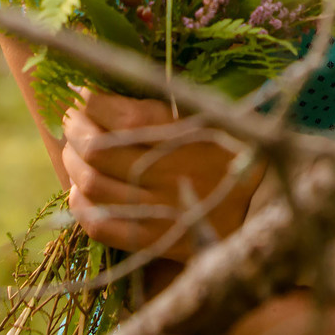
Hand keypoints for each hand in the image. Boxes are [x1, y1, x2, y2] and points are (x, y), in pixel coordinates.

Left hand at [60, 90, 263, 261]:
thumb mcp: (206, 116)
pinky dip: (80, 206)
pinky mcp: (154, 242)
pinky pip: (101, 225)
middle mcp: (172, 174)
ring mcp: (161, 212)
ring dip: (72, 163)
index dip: (93, 103)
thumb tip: (101, 93)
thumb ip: (159, 108)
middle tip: (72, 119)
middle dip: (76, 129)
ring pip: (94, 186)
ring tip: (73, 150)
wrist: (263, 207)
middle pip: (99, 150)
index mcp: (189, 136)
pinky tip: (80, 190)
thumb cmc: (231, 149)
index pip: (126, 117)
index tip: (83, 93)